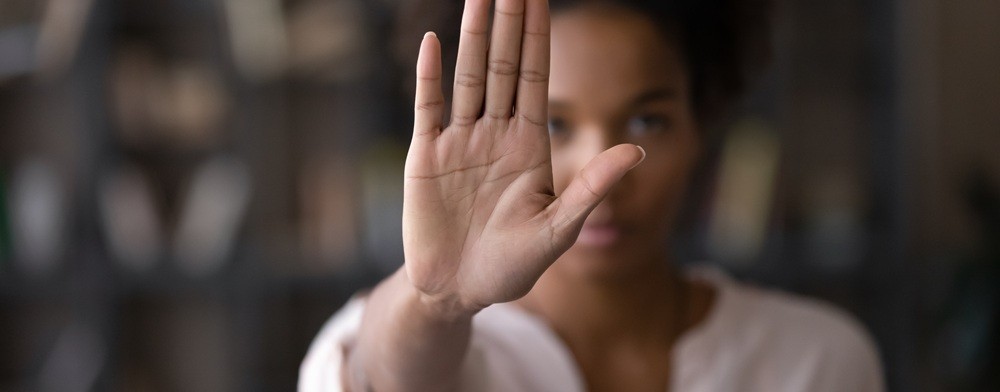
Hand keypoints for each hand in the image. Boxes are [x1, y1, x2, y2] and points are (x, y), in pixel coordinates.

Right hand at [403, 0, 644, 314]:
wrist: (458, 292)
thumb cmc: (512, 267)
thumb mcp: (559, 230)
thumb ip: (593, 188)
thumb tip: (638, 149)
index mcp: (528, 145)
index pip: (537, 78)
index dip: (540, 37)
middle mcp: (495, 134)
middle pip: (504, 67)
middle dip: (510, 24)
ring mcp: (459, 143)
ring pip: (468, 77)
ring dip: (474, 37)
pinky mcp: (425, 157)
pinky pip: (428, 108)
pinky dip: (429, 76)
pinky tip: (434, 42)